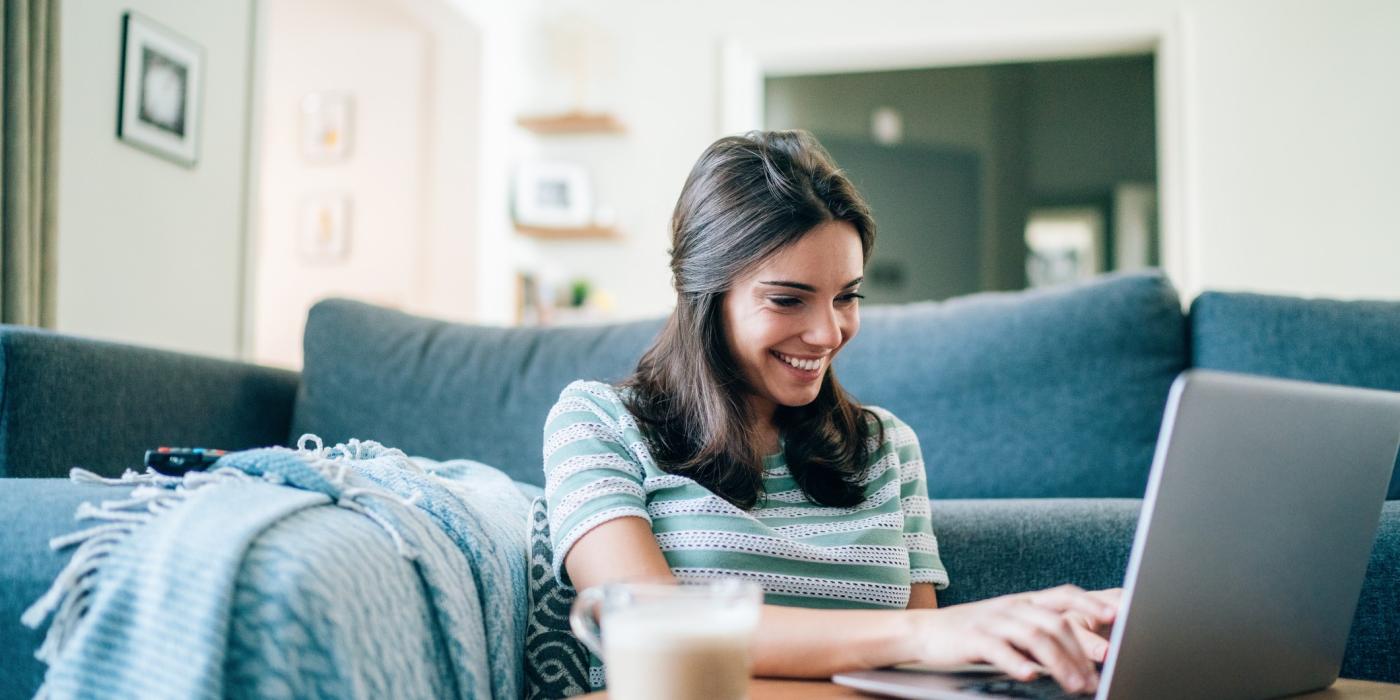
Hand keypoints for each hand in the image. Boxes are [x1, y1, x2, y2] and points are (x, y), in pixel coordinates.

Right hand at [906, 584, 1116, 694]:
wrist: (925, 631)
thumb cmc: (976, 633)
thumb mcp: (1011, 626)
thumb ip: (1042, 634)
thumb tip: (1085, 655)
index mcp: (1025, 602)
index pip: (1064, 595)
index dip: (1091, 602)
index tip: (1116, 616)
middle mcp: (1012, 607)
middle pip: (1056, 622)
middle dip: (1082, 651)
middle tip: (1096, 677)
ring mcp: (992, 621)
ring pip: (1034, 637)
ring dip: (1059, 663)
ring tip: (1074, 685)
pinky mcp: (973, 638)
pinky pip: (999, 649)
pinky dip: (1017, 663)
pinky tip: (1030, 676)